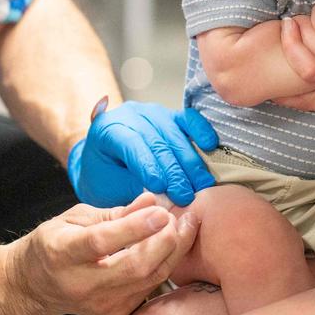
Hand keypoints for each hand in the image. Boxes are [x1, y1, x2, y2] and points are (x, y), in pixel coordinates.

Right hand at [8, 193, 200, 314]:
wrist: (34, 284)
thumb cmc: (53, 244)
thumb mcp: (75, 218)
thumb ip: (115, 212)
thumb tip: (150, 201)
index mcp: (62, 252)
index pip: (102, 242)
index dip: (134, 227)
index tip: (160, 211)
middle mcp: (81, 282)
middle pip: (133, 266)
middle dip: (164, 241)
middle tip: (180, 217)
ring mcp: (100, 301)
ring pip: (148, 279)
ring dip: (173, 251)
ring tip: (185, 226)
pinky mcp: (115, 310)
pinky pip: (149, 287)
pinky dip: (165, 264)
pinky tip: (172, 245)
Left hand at [68, 102, 218, 207]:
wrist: (105, 161)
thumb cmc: (105, 177)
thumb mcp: (110, 186)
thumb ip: (133, 189)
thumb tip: (160, 201)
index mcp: (107, 128)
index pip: (131, 144)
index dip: (147, 165)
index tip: (160, 187)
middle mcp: (130, 115)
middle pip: (156, 141)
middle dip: (173, 170)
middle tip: (185, 196)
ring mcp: (152, 112)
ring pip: (174, 133)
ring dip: (190, 162)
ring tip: (201, 185)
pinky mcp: (170, 115)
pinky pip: (188, 119)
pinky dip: (200, 130)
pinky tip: (209, 145)